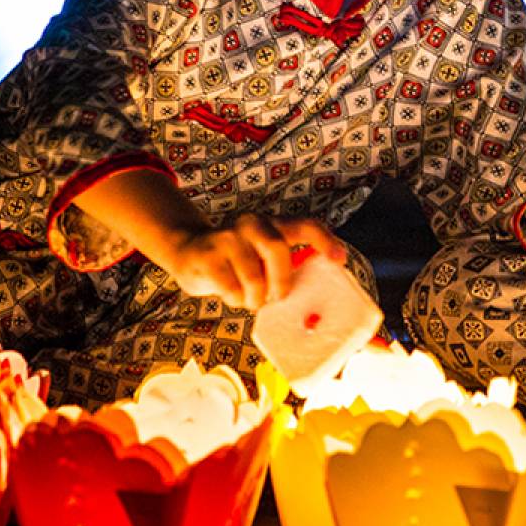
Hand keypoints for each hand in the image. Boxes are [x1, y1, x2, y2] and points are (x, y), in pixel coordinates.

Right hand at [162, 213, 346, 310]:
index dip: (325, 241)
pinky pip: (231, 289)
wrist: (186, 250)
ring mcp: (227, 238)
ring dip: (255, 298)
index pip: (306, 225)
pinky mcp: (206, 256)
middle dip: (282, 281)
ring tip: (250, 298)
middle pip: (277, 249)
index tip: (339, 261)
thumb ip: (282, 266)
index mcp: (272, 224)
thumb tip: (311, 299)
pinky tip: (230, 294)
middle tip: (278, 297)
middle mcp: (251, 224)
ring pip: (253, 277)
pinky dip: (235, 300)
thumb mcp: (261, 256)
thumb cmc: (235, 261)